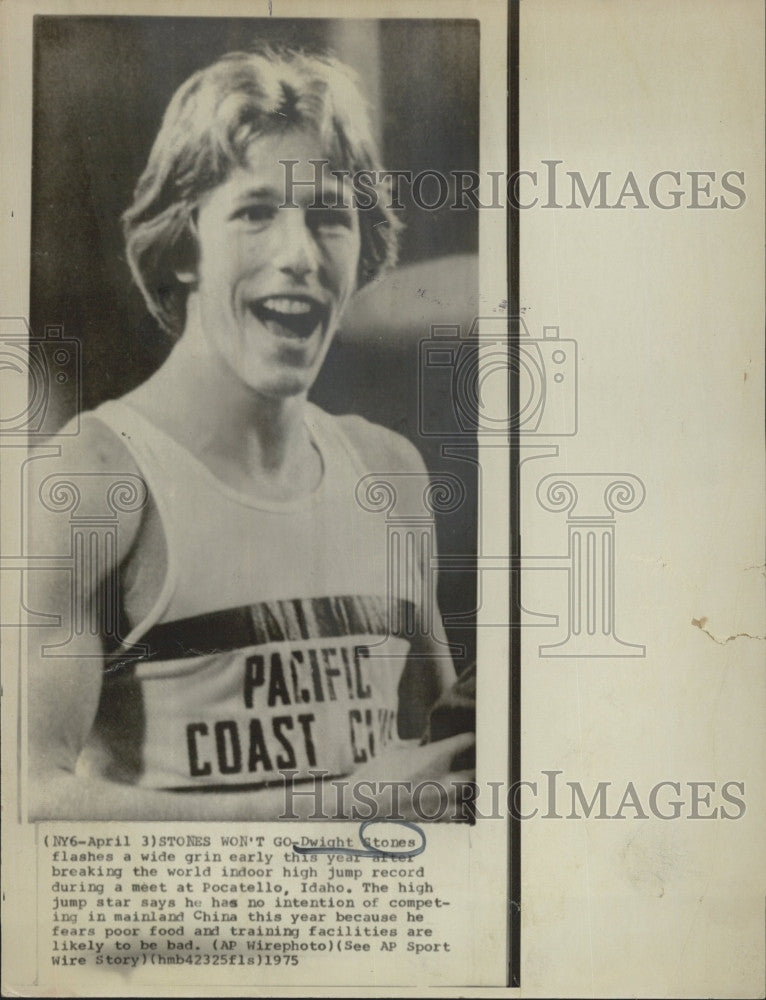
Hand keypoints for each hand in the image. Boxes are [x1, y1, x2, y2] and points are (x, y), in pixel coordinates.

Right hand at [344, 732, 474, 821]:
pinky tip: (448, 805)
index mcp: (433, 757)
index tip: (469, 740)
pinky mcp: (433, 820)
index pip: (464, 743)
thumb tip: (428, 750)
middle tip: (471, 764)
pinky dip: (453, 808)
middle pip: (471, 773)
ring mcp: (439, 802)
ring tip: (461, 787)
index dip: (468, 740)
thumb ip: (418, 751)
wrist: (360, 803)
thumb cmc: (375, 774)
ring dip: (465, 791)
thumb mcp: (396, 753)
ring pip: (465, 796)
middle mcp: (441, 779)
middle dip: (473, 768)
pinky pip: (453, 814)